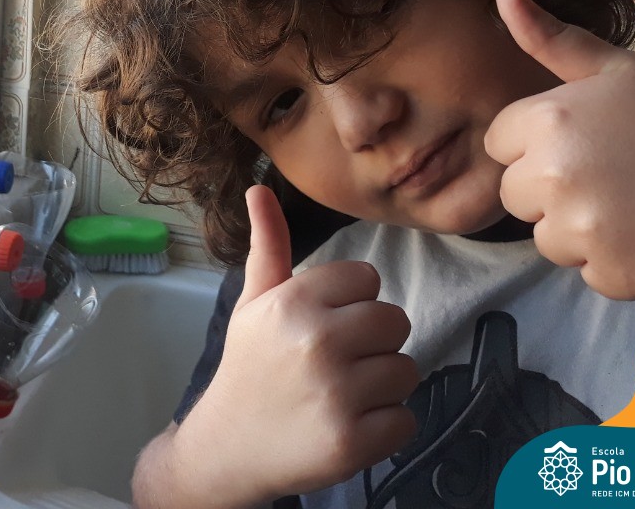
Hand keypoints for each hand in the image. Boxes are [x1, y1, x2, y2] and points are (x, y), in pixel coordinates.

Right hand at [177, 186, 417, 504]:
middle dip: (373, 342)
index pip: (368, 278)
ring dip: (382, 386)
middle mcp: (317, 342)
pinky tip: (348, 425)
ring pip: (406, 370)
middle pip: (395, 321)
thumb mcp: (253, 302)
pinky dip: (385, 428)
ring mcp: (336, 394)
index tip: (326, 323)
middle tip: (337, 362)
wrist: (228, 446)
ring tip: (342, 394)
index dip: (352, 302)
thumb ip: (268, 246)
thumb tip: (258, 188)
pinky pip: (405, 420)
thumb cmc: (249, 366)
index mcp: (293, 302)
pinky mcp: (353, 442)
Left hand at [485, 0, 634, 299]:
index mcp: (546, 122)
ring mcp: (584, 230)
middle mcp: (554, 176)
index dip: (536, 144)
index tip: (582, 140)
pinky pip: (589, 273)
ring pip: (548, 239)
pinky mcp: (615, 274)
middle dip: (550, 188)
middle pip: (515, 196)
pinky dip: (616, 261)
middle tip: (610, 173)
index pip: (499, 145)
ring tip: (633, 202)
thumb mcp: (613, 66)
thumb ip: (547, 36)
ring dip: (581, 229)